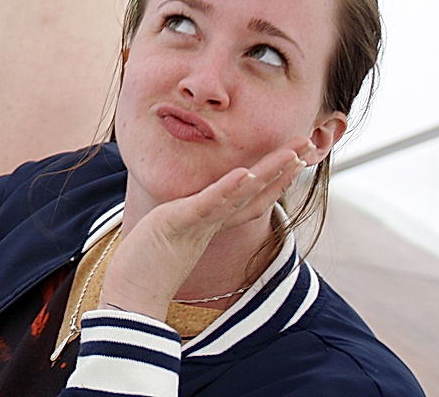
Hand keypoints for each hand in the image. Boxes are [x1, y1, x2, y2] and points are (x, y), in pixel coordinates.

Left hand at [100, 137, 316, 319]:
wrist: (130, 295)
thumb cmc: (145, 265)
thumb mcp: (169, 233)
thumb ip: (184, 220)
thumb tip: (188, 208)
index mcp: (209, 224)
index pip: (249, 199)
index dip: (274, 180)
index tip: (295, 158)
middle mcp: (210, 224)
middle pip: (255, 194)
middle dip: (282, 168)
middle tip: (307, 143)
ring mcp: (197, 223)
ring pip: (240, 195)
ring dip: (267, 173)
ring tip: (292, 154)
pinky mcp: (178, 222)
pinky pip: (208, 203)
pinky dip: (228, 188)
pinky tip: (246, 173)